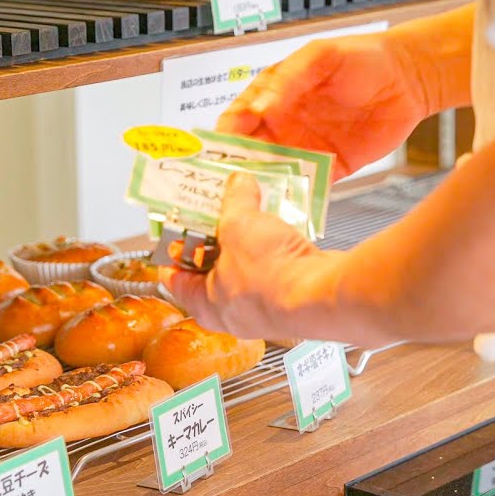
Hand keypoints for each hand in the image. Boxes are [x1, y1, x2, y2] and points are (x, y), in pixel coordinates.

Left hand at [160, 172, 339, 339]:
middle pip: (213, 269)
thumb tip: (238, 182)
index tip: (176, 225)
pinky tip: (279, 228)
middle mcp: (231, 313)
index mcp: (203, 303)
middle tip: (217, 212)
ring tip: (250, 215)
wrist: (322, 294)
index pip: (174, 275)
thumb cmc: (269, 274)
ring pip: (247, 270)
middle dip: (216, 238)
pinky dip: (275, 252)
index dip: (172, 247)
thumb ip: (236, 200)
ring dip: (248, 243)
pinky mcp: (291, 301)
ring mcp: (263, 310)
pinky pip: (275, 272)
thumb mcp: (240, 223)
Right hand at [216, 32, 428, 181]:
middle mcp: (285, 124)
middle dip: (237, 168)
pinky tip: (290, 208)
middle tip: (231, 184)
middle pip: (249, 151)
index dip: (225, 134)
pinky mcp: (331, 168)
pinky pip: (307, 187)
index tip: (220, 150)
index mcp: (275, 95)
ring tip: (257, 202)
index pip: (238, 117)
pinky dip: (297, 198)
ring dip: (263, 187)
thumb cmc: (364, 57)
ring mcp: (306, 148)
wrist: (410, 77)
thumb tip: (259, 105)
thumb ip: (288, 79)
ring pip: (273, 173)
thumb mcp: (321, 57)